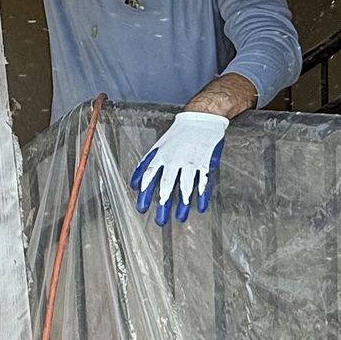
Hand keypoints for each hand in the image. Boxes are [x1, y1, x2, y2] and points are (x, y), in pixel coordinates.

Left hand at [133, 110, 228, 224]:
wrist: (200, 118)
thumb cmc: (178, 134)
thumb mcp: (159, 146)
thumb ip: (148, 165)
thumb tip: (135, 184)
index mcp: (162, 155)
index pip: (150, 176)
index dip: (145, 194)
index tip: (141, 208)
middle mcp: (174, 159)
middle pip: (167, 185)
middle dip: (163, 204)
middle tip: (160, 221)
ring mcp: (190, 161)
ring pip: (186, 185)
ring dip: (183, 204)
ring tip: (180, 218)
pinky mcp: (205, 162)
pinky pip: (203, 181)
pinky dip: (202, 195)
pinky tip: (200, 207)